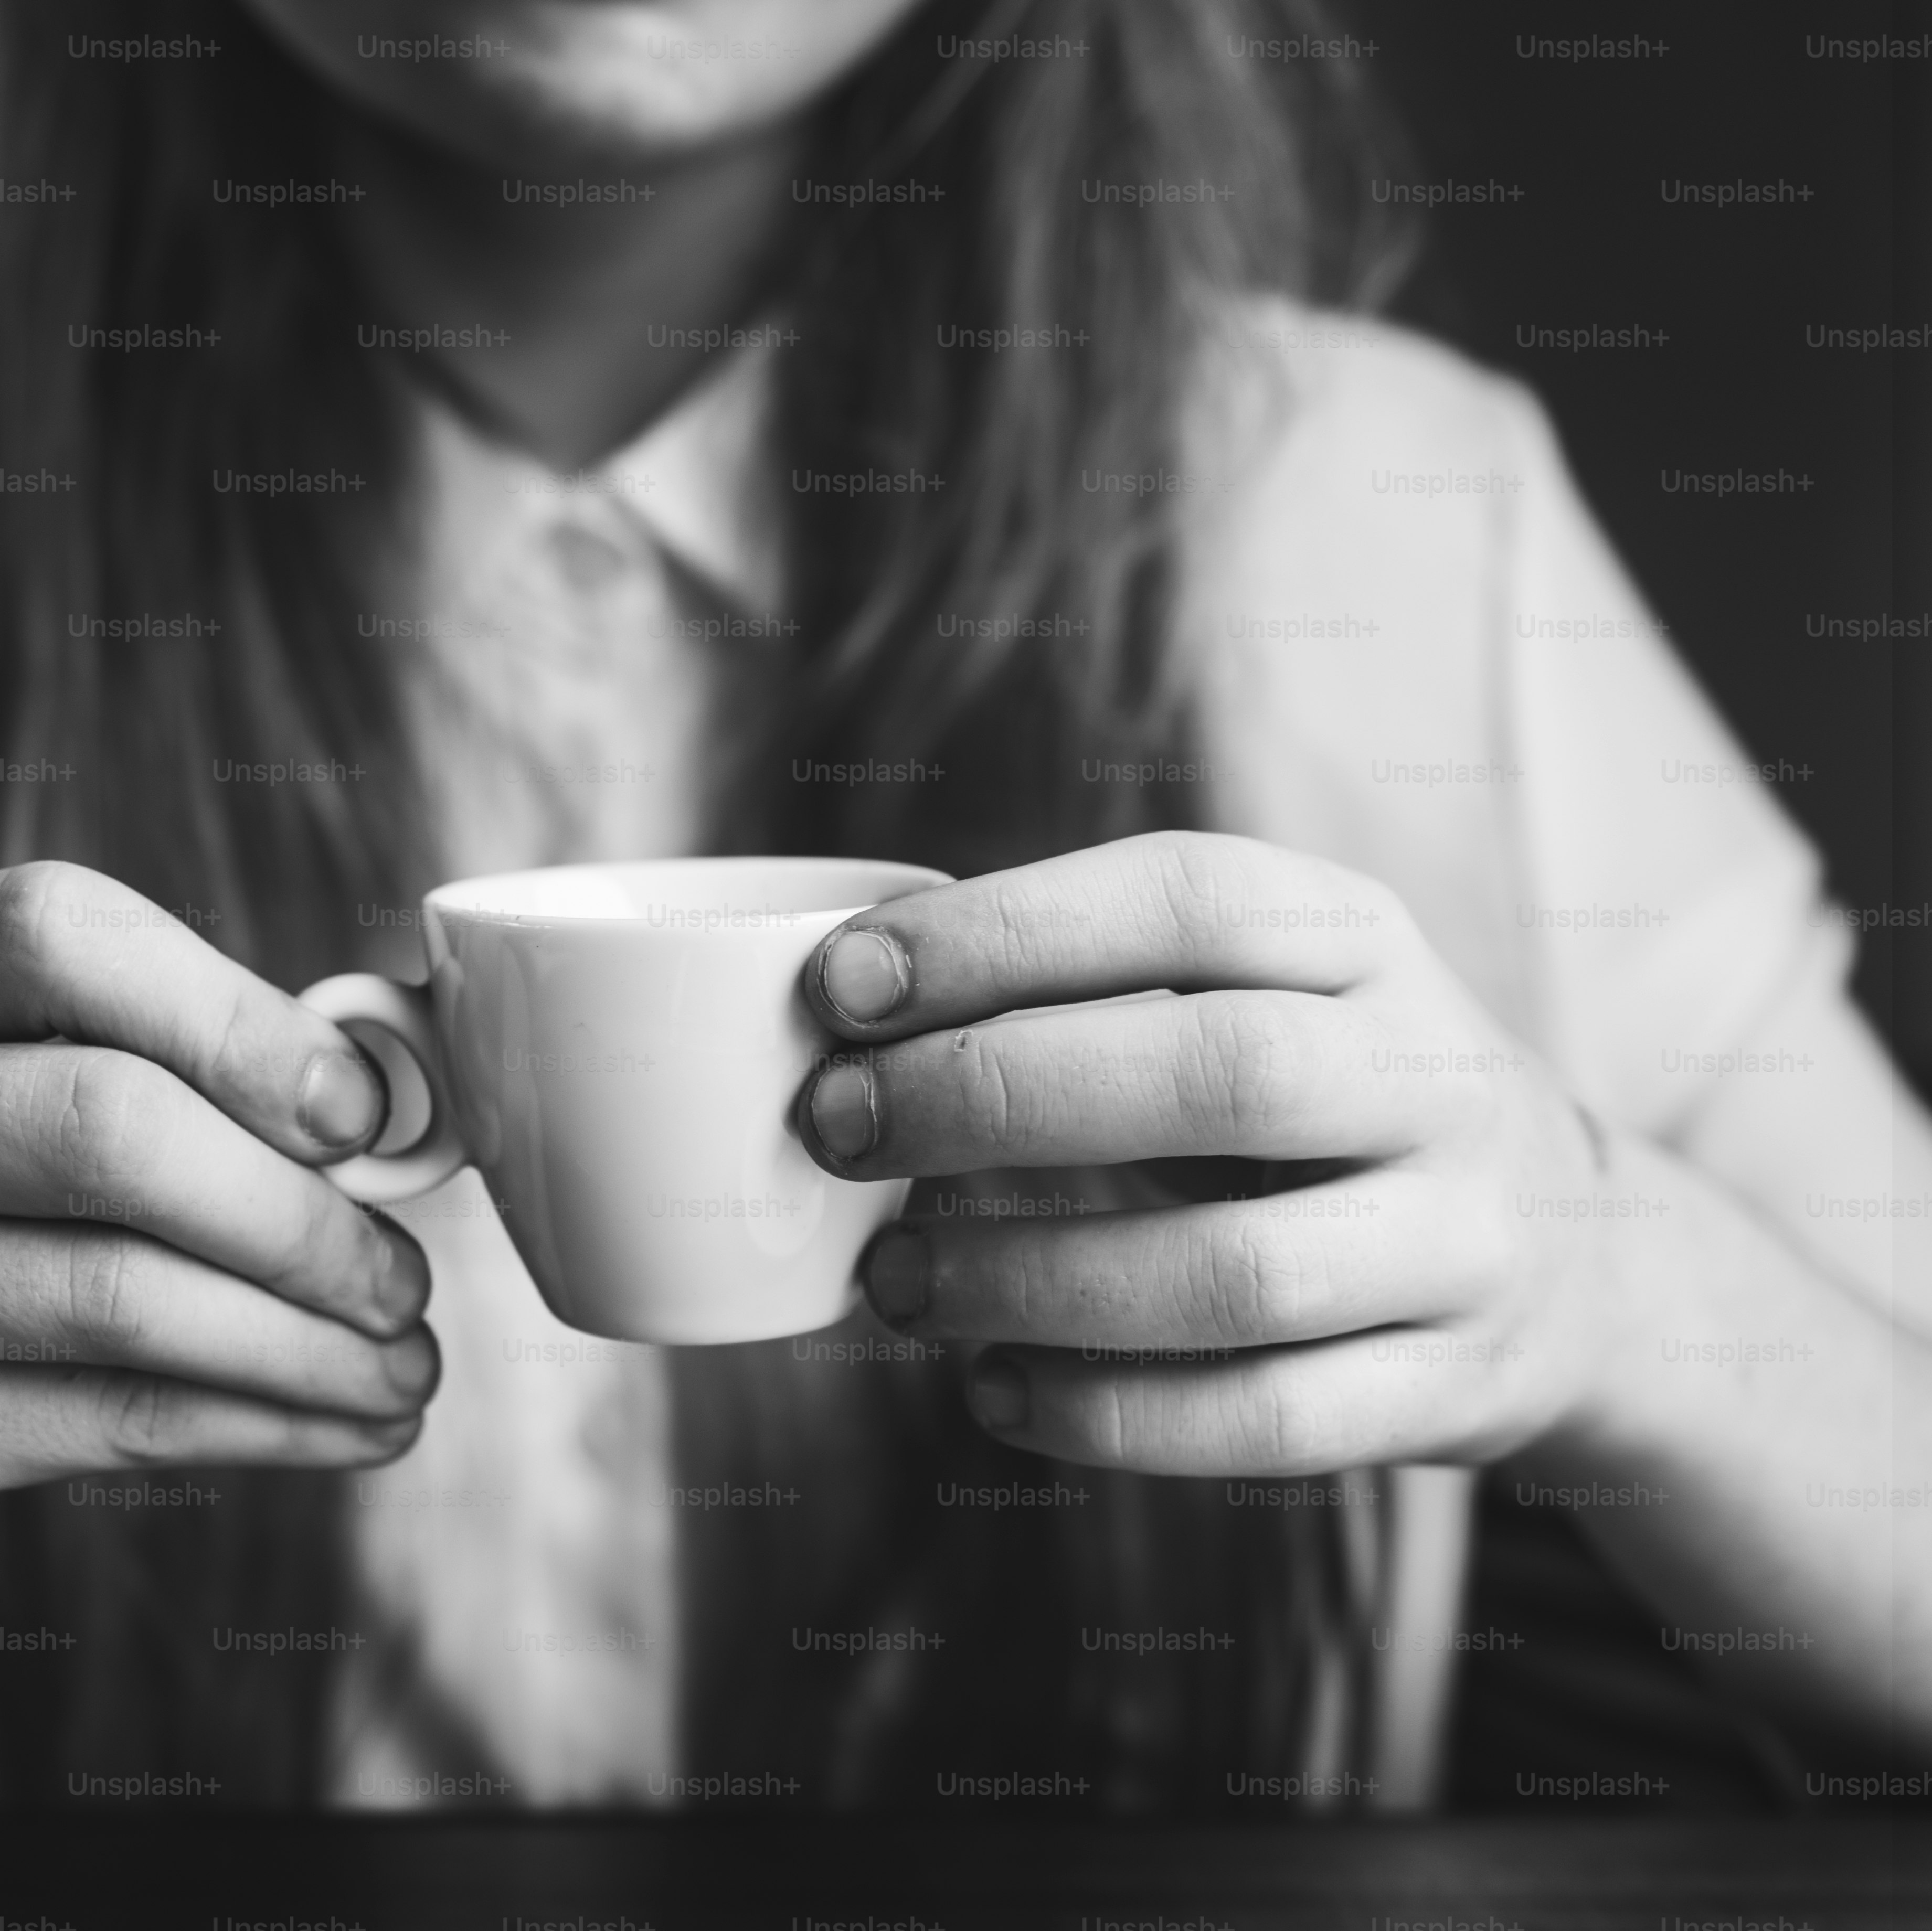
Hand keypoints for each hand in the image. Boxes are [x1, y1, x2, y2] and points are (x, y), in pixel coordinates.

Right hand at [0, 863, 437, 1487]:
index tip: (359, 1114)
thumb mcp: (99, 1051)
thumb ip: (210, 1045)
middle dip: (298, 1222)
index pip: (68, 941)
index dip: (234, 1027)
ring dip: (307, 1351)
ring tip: (407, 1368)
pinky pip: (100, 1421)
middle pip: (112, 1130)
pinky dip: (257, 1427)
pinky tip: (352, 1426)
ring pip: (117, 1298)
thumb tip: (389, 1106)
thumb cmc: (70, 1147)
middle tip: (403, 1281)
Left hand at [798, 832, 1617, 1475]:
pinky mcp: (1452, 1386)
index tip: (844, 981)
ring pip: (1234, 1272)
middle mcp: (1434, 1076)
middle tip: (837, 1128)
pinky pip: (1266, 1420)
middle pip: (1215, 1074)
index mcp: (1368, 943)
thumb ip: (1107, 986)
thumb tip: (861, 1002)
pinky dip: (1107, 1417)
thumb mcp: (1273, 992)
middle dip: (995, 1095)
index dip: (1008, 932)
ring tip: (894, 1281)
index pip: (1188, 899)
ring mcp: (1460, 1241)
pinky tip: (992, 1390)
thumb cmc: (1343, 1097)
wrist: (1579, 1252)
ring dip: (1029, 1279)